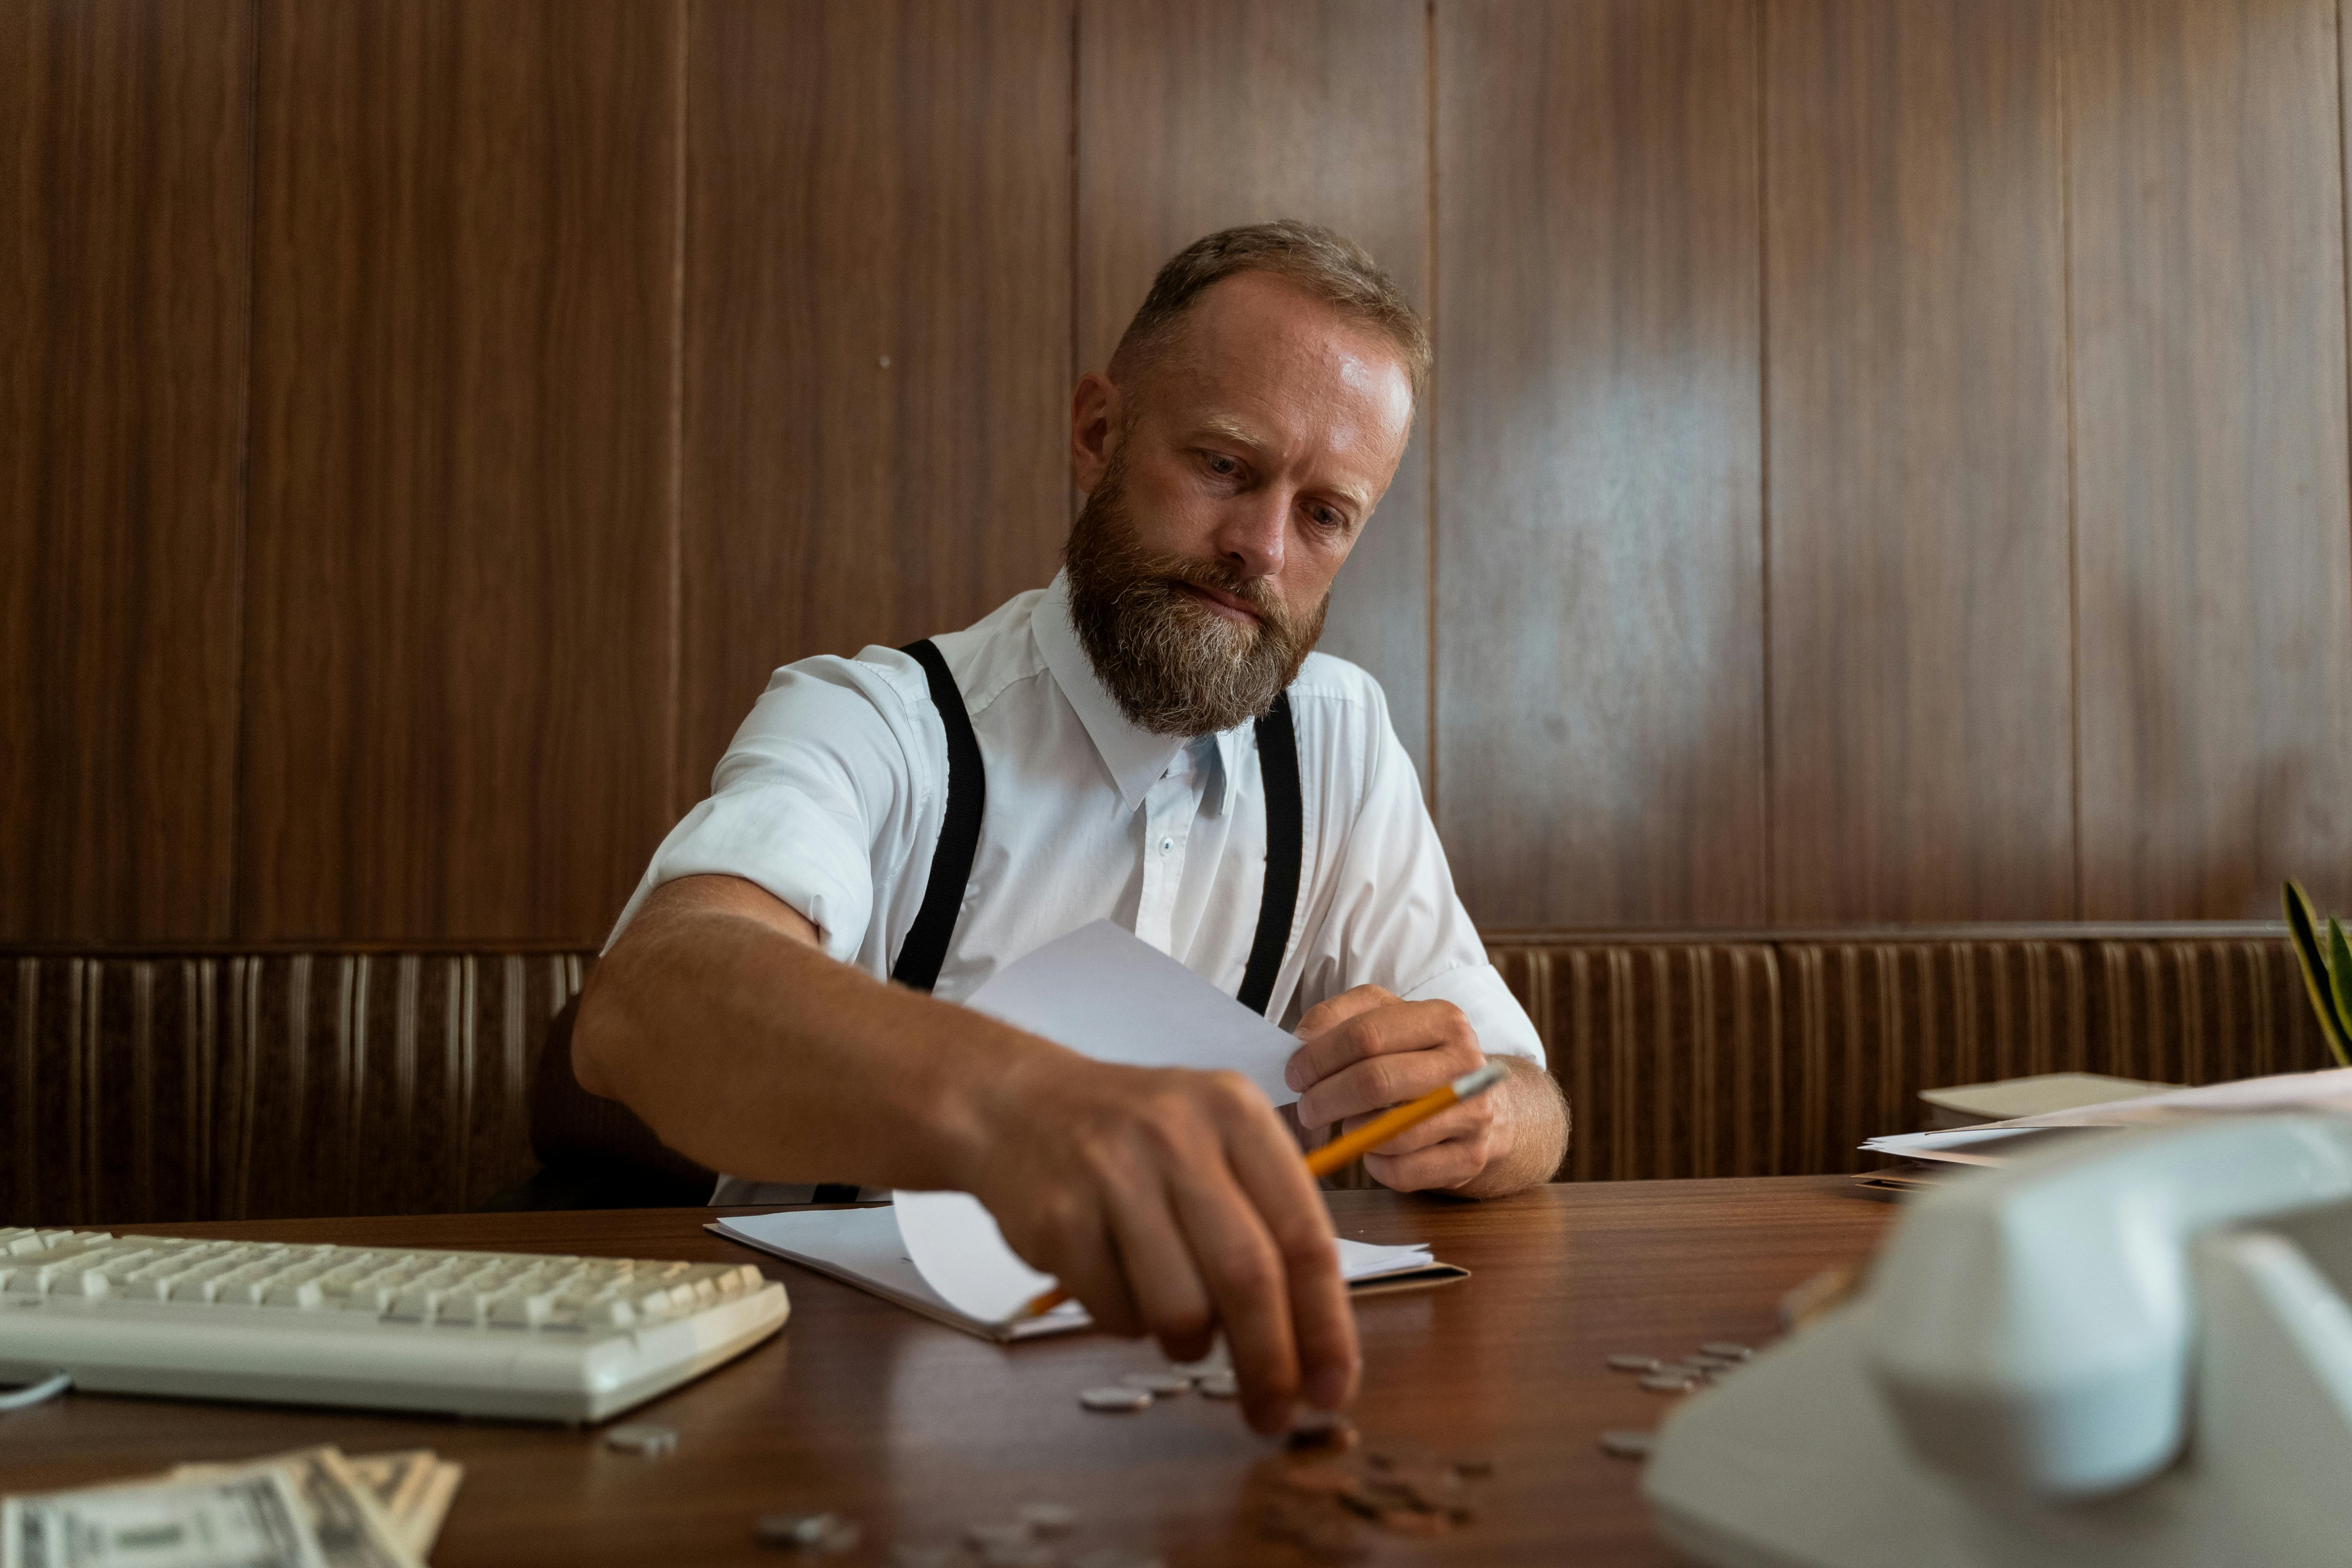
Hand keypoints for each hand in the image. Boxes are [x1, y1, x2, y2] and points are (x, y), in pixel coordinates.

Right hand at [966, 1052, 1358, 1434]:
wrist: (1018, 1104)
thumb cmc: (1138, 1140)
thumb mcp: (1215, 1143)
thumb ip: (1266, 1222)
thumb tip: (1312, 1345)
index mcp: (1236, 1113)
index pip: (1304, 1236)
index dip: (1326, 1325)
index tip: (1333, 1387)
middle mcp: (1178, 1134)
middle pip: (1248, 1277)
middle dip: (1269, 1364)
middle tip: (1273, 1416)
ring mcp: (1111, 1173)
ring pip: (1180, 1308)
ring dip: (1191, 1344)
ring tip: (1180, 1324)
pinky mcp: (1058, 1217)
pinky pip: (1115, 1314)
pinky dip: (1129, 1323)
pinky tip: (1120, 1285)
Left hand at [1285, 986, 1495, 1191]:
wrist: (1477, 1102)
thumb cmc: (1414, 1058)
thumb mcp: (1382, 1019)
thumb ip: (1338, 1017)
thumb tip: (1302, 1041)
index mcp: (1442, 1019)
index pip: (1365, 1035)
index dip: (1318, 1057)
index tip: (1294, 1074)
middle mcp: (1466, 1064)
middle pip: (1375, 1082)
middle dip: (1324, 1099)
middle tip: (1305, 1108)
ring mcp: (1474, 1113)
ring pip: (1390, 1133)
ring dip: (1351, 1133)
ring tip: (1344, 1124)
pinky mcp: (1470, 1158)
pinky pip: (1403, 1171)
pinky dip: (1375, 1165)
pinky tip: (1374, 1149)